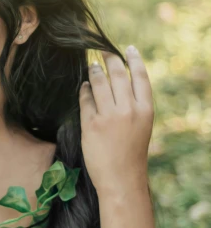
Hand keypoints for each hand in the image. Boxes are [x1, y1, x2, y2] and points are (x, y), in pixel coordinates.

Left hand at [79, 45, 153, 196]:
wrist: (121, 179)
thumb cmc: (131, 153)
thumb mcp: (142, 126)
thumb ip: (135, 104)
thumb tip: (122, 81)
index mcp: (145, 109)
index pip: (140, 76)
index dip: (134, 59)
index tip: (128, 49)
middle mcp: (128, 109)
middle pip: (117, 74)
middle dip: (108, 59)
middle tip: (101, 52)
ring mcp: (109, 116)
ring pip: (99, 83)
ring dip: (94, 72)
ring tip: (91, 67)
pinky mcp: (91, 124)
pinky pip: (85, 99)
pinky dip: (84, 90)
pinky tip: (83, 87)